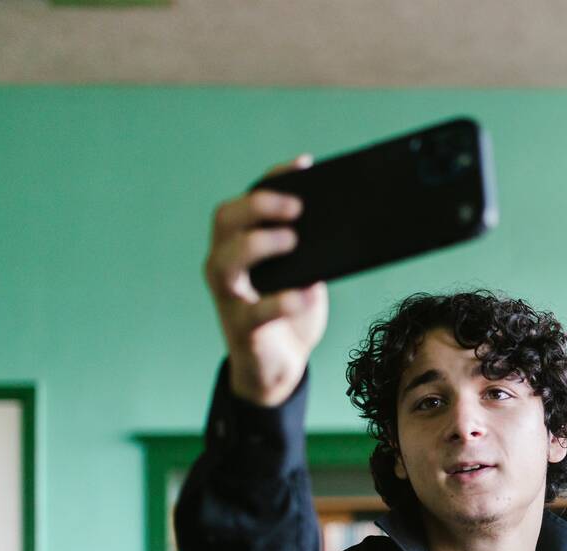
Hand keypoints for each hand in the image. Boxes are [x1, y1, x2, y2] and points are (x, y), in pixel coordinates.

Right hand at [203, 155, 328, 405]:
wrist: (279, 369)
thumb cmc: (289, 314)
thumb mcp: (304, 275)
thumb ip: (312, 251)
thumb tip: (343, 222)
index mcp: (240, 245)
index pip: (246, 200)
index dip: (272, 179)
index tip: (304, 165)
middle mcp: (226, 265)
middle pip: (225, 221)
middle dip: (258, 206)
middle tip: (297, 208)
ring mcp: (229, 298)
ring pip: (224, 262)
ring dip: (258, 245)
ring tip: (292, 242)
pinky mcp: (242, 330)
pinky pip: (254, 312)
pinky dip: (282, 301)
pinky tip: (305, 294)